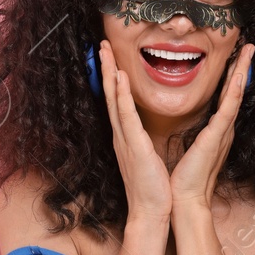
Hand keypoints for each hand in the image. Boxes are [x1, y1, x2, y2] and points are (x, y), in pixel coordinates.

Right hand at [99, 40, 171, 219]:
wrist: (150, 210)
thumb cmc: (152, 187)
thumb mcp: (147, 157)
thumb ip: (142, 140)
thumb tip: (143, 131)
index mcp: (126, 136)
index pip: (116, 101)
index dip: (112, 78)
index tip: (111, 57)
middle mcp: (121, 134)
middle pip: (110, 95)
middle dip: (105, 68)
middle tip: (102, 44)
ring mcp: (125, 139)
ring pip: (113, 100)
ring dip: (109, 73)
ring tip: (105, 51)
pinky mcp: (134, 145)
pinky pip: (126, 116)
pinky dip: (120, 96)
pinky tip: (118, 78)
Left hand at [170, 42, 253, 210]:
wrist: (183, 199)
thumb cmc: (184, 177)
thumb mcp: (190, 148)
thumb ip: (197, 134)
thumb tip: (196, 126)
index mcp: (216, 130)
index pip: (226, 96)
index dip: (232, 75)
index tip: (235, 56)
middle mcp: (223, 128)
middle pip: (235, 91)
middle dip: (242, 67)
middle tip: (249, 45)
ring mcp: (222, 132)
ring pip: (235, 94)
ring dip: (242, 71)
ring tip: (249, 50)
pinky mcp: (216, 138)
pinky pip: (227, 110)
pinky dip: (234, 92)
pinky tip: (239, 76)